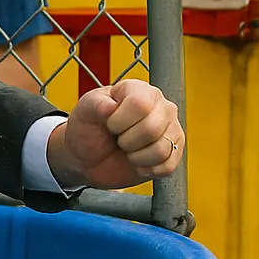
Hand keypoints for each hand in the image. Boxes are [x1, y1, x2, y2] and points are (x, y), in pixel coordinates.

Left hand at [48, 79, 183, 189]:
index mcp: (139, 90)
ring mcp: (171, 129)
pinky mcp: (174, 152)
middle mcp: (161, 106)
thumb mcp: (84, 112)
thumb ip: (94, 104)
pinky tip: (137, 162)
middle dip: (126, 141)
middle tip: (118, 139)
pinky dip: (147, 169)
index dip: (119, 121)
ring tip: (127, 150)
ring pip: (161, 149)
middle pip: (152, 129)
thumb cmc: (88, 129)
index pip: (139, 104)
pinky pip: (168, 166)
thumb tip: (111, 106)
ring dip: (136, 157)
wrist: (88, 156)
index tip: (109, 124)